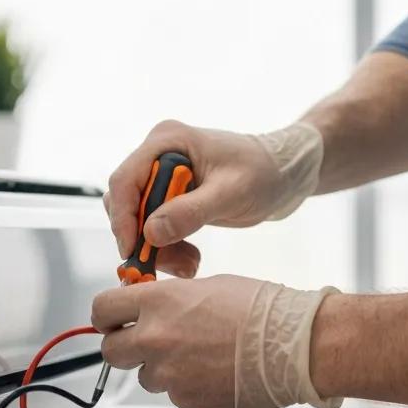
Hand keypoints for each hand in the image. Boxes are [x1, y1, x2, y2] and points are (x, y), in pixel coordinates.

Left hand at [91, 275, 340, 407]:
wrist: (295, 345)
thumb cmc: (262, 309)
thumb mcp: (207, 285)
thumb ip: (169, 299)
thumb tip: (150, 307)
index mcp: (159, 302)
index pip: (102, 309)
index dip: (105, 316)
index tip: (111, 319)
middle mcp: (156, 338)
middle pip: (110, 351)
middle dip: (124, 345)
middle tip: (144, 341)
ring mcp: (169, 373)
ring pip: (143, 375)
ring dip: (159, 367)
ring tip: (194, 355)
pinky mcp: (186, 400)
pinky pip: (172, 393)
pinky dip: (184, 384)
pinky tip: (211, 370)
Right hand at [103, 119, 323, 277]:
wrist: (284, 174)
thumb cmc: (264, 172)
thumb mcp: (231, 193)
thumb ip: (191, 211)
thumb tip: (151, 232)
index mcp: (166, 141)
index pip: (125, 180)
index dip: (123, 217)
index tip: (132, 250)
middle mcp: (157, 156)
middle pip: (127, 203)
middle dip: (142, 239)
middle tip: (163, 266)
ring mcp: (163, 177)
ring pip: (139, 220)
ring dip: (157, 249)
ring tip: (189, 264)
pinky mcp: (171, 196)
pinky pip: (154, 227)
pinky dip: (168, 248)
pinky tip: (190, 260)